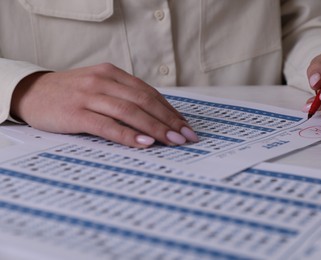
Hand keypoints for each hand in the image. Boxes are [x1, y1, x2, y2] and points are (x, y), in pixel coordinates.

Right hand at [10, 63, 198, 146]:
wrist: (32, 93)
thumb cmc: (71, 94)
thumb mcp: (99, 87)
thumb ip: (123, 96)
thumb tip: (155, 117)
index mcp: (112, 73)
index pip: (149, 93)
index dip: (170, 110)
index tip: (185, 125)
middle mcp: (103, 81)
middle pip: (144, 101)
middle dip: (169, 120)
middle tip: (187, 136)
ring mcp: (89, 96)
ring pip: (130, 112)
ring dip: (155, 128)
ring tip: (173, 141)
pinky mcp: (76, 113)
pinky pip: (107, 125)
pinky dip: (128, 134)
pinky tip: (144, 143)